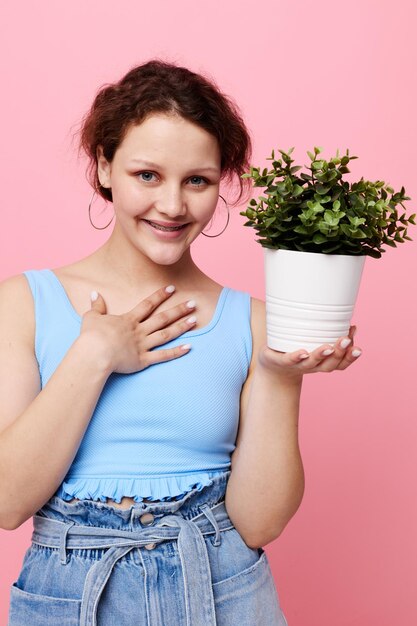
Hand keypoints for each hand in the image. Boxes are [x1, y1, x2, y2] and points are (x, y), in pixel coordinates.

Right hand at [80, 286, 195, 373]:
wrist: (95, 353)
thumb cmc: (91, 336)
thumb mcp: (91, 317)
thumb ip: (96, 306)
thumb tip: (94, 293)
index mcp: (128, 320)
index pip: (148, 304)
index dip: (160, 295)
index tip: (172, 288)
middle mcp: (139, 331)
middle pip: (162, 318)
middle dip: (179, 310)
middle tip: (193, 304)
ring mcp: (143, 345)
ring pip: (166, 334)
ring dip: (181, 327)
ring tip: (195, 320)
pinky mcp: (143, 360)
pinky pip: (163, 356)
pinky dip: (176, 352)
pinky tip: (189, 347)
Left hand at [258, 325, 360, 381]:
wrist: (272, 367)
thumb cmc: (297, 348)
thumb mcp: (314, 339)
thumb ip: (328, 329)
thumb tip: (345, 312)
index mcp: (323, 363)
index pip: (341, 364)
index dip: (350, 358)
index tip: (359, 348)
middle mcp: (312, 366)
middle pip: (329, 365)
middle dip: (339, 353)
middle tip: (345, 340)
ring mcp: (297, 364)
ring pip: (311, 363)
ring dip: (321, 355)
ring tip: (328, 347)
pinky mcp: (281, 360)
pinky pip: (289, 360)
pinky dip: (296, 356)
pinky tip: (303, 351)